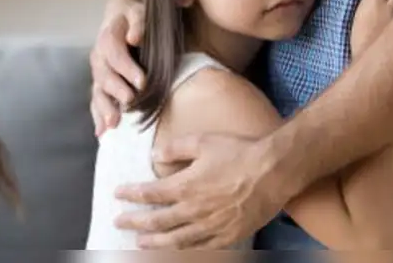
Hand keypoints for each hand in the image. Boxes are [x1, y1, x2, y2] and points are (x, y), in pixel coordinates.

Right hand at [89, 0, 145, 135]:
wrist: (121, 12)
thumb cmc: (139, 12)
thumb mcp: (146, 6)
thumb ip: (155, 11)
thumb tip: (161, 16)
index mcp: (113, 31)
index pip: (114, 48)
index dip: (126, 66)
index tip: (142, 81)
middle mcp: (101, 49)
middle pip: (104, 70)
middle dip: (117, 88)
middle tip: (131, 101)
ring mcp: (99, 65)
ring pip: (98, 86)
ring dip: (105, 106)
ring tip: (114, 124)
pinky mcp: (100, 79)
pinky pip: (96, 97)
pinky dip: (98, 114)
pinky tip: (101, 132)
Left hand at [113, 134, 287, 248]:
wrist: (274, 171)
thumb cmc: (240, 152)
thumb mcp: (204, 141)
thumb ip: (176, 148)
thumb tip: (155, 155)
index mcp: (186, 186)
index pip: (150, 193)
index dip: (131, 195)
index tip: (118, 194)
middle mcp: (194, 210)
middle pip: (157, 221)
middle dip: (135, 222)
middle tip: (119, 222)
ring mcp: (212, 226)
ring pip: (176, 240)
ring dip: (154, 241)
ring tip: (140, 242)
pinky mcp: (229, 235)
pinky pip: (202, 247)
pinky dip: (186, 250)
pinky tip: (178, 248)